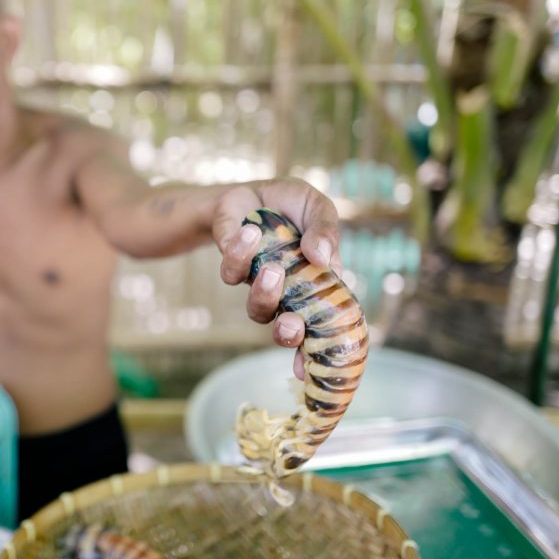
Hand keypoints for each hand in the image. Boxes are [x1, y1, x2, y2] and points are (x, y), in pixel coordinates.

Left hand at [210, 178, 342, 378]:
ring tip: (271, 268)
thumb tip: (322, 258)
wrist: (250, 192)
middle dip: (289, 333)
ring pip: (258, 308)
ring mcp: (258, 283)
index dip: (319, 350)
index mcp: (317, 286)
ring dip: (265, 293)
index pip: (325, 325)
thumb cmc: (292, 206)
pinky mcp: (232, 266)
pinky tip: (251, 231)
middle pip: (288, 331)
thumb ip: (326, 230)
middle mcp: (288, 294)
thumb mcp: (318, 208)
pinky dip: (241, 251)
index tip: (312, 366)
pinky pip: (232, 271)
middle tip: (291, 322)